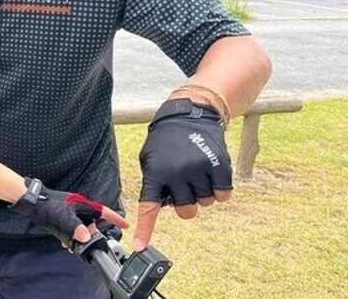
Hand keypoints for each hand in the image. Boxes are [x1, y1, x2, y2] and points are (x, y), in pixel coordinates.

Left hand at [9, 178, 128, 246]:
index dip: (115, 218)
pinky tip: (66, 244)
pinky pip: (73, 228)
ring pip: (82, 227)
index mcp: (82, 204)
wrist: (30, 201)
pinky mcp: (64, 216)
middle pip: (93, 222)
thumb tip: (87, 238)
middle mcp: (79, 207)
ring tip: (73, 247)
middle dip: (91, 234)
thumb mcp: (62, 217)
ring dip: (80, 237)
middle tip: (89, 245)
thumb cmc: (46, 205)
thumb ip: (75, 228)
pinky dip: (72, 236)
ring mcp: (71, 212)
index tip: (126, 225)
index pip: (103, 212)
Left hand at [134, 99, 232, 250]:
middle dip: (185, 202)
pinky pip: (223, 195)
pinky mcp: (220, 167)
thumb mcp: (150, 158)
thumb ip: (153, 183)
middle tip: (183, 183)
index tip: (138, 247)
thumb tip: (158, 208)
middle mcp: (177, 173)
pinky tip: (211, 173)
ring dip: (202, 193)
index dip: (144, 229)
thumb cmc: (166, 142)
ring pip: (205, 203)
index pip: (149, 207)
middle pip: (185, 211)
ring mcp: (199, 170)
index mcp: (156, 172)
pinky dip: (219, 189)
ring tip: (195, 170)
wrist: (189, 115)